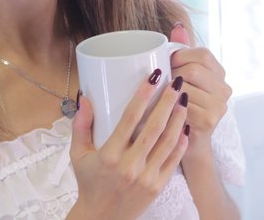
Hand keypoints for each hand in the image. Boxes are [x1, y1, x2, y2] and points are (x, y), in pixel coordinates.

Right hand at [69, 74, 188, 219]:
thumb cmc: (89, 183)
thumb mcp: (78, 155)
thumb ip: (80, 125)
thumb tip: (84, 97)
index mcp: (110, 155)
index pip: (129, 119)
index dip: (143, 96)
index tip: (153, 78)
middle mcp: (130, 165)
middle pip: (154, 127)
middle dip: (167, 102)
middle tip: (176, 82)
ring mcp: (146, 177)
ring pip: (167, 142)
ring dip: (178, 118)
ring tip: (183, 98)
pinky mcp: (158, 186)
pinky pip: (173, 160)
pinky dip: (181, 142)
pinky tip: (185, 125)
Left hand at [170, 23, 231, 154]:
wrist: (186, 139)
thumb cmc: (180, 100)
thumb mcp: (181, 71)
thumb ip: (182, 48)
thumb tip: (178, 25)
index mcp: (218, 72)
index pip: (202, 54)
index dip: (180, 56)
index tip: (167, 63)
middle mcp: (224, 88)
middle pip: (193, 70)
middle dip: (173, 73)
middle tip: (162, 81)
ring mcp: (220, 105)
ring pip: (186, 87)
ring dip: (168, 90)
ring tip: (162, 95)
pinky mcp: (210, 121)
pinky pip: (183, 105)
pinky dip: (170, 104)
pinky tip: (166, 108)